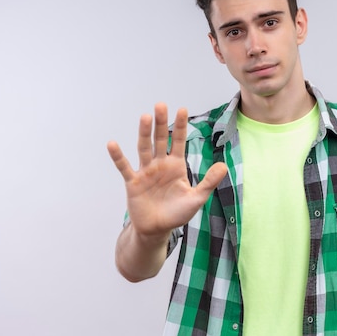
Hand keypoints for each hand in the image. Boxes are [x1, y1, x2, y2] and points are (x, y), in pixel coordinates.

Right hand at [107, 103, 227, 238]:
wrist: (157, 230)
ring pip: (144, 148)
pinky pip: (124, 167)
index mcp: (176, 165)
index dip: (181, 126)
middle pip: (160, 139)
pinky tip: (112, 144)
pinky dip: (118, 156)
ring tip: (144, 117)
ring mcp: (146, 172)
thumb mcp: (196, 198)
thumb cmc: (177, 213)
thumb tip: (224, 166)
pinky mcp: (133, 182)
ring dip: (144, 133)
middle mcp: (160, 164)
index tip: (182, 109)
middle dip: (161, 123)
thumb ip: (208, 182)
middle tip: (160, 105)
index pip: (179, 141)